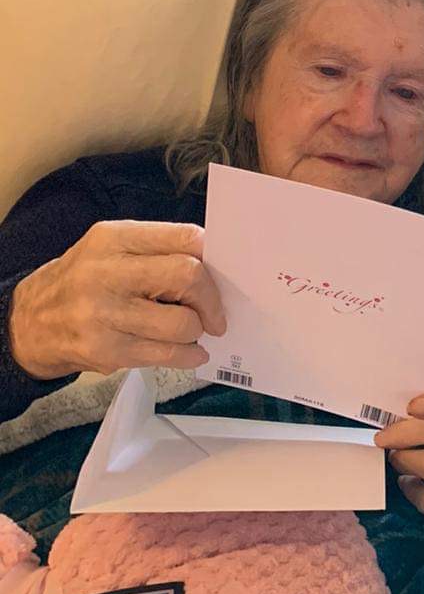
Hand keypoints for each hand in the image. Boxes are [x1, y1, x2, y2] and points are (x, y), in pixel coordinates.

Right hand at [8, 221, 224, 380]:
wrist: (30, 320)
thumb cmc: (84, 279)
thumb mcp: (112, 247)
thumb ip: (158, 249)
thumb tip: (217, 265)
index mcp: (115, 238)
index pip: (185, 238)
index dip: (214, 257)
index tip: (223, 273)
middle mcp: (107, 273)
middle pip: (188, 277)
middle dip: (212, 298)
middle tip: (216, 313)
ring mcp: (105, 315)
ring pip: (182, 324)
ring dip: (198, 331)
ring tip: (194, 331)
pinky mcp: (106, 351)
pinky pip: (165, 355)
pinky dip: (188, 355)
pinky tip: (191, 352)